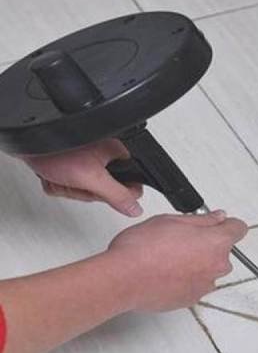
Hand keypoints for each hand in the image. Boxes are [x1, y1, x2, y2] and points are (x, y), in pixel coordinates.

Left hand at [22, 139, 142, 216]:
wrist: (27, 144)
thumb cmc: (57, 152)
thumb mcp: (93, 179)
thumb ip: (117, 195)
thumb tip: (135, 208)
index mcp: (116, 153)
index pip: (128, 186)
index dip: (112, 193)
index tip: (97, 188)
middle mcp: (102, 156)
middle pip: (103, 191)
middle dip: (85, 190)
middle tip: (76, 179)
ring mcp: (85, 161)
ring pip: (85, 191)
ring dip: (70, 188)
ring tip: (62, 175)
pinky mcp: (69, 166)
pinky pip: (71, 187)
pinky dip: (60, 185)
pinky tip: (55, 175)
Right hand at [108, 211, 247, 311]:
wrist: (124, 279)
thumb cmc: (143, 248)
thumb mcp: (172, 220)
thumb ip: (202, 219)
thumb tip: (217, 218)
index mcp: (216, 242)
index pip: (238, 228)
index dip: (226, 224)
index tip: (216, 224)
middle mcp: (216, 266)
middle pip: (223, 251)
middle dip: (208, 244)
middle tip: (183, 238)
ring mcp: (204, 285)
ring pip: (209, 268)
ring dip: (197, 262)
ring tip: (170, 256)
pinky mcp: (191, 300)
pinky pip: (196, 284)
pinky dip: (187, 278)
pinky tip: (166, 272)